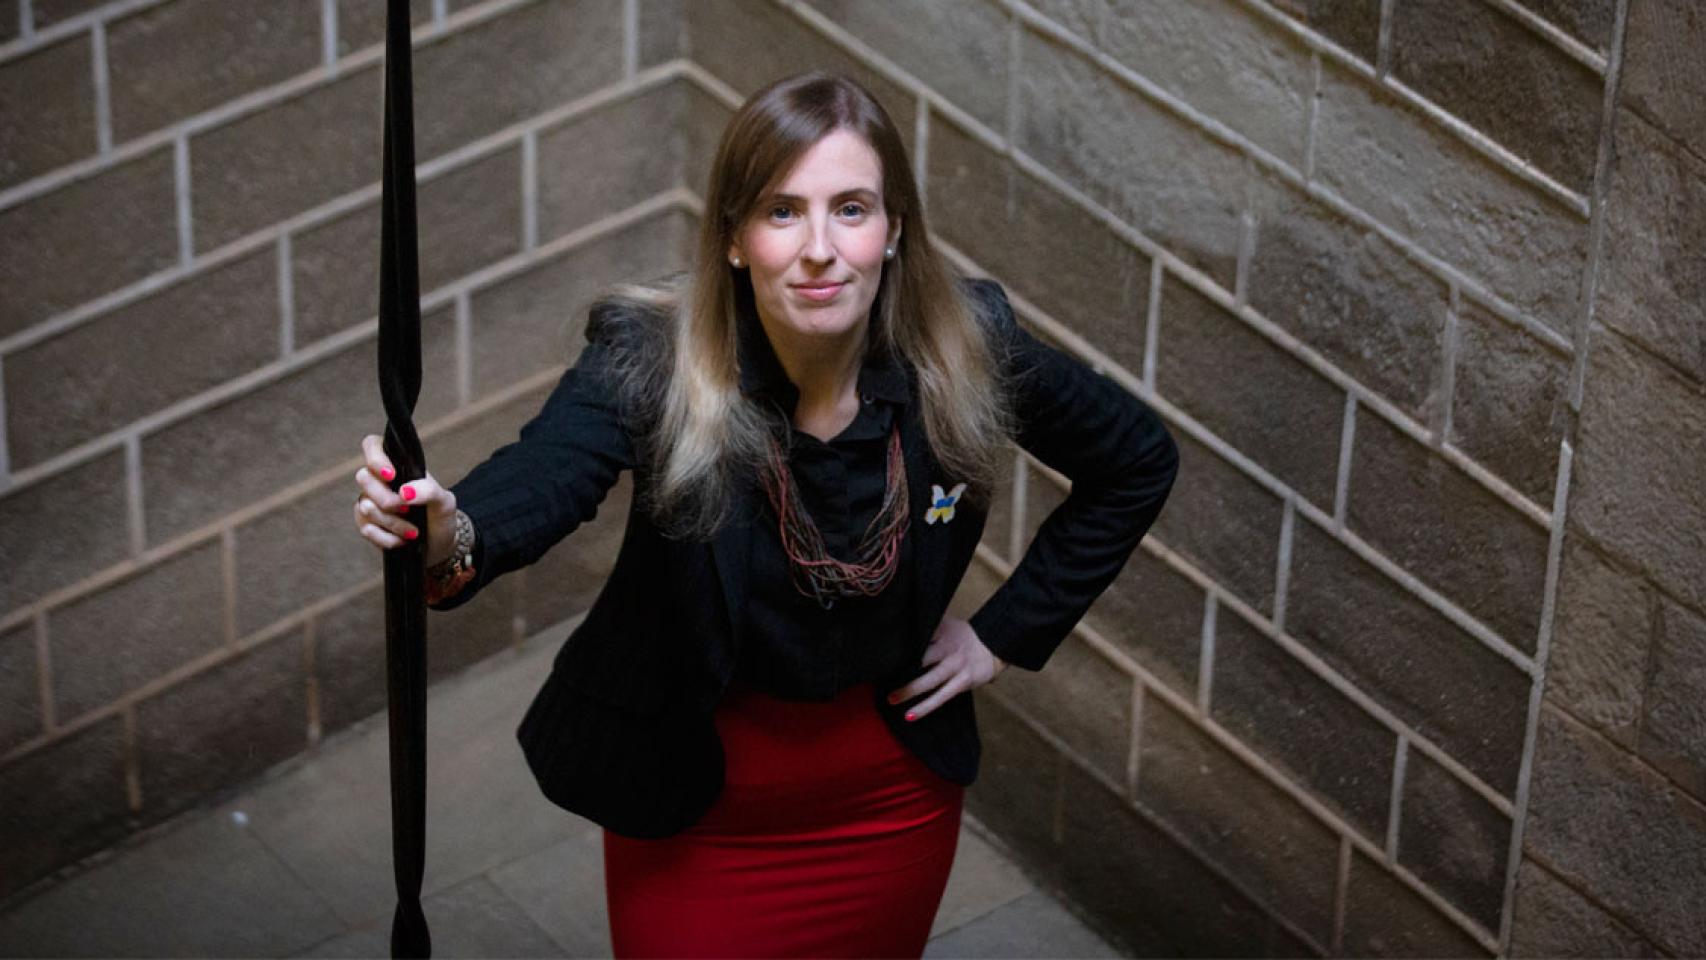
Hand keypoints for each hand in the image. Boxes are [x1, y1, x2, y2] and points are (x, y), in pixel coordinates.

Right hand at [351, 434, 457, 565]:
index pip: (372, 446)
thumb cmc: (439, 515)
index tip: (391, 475)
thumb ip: (428, 490)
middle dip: (387, 499)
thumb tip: (404, 492)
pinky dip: (387, 538)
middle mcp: (378, 482)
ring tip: (413, 531)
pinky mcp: (366, 525)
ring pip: (365, 507)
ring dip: (393, 523)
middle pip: (363, 477)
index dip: (376, 458)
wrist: (439, 544)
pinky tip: (403, 540)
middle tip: (407, 510)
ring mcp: (369, 502)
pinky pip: (366, 529)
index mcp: (397, 466)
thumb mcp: (444, 501)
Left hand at [886, 616, 1007, 721]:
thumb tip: (897, 632)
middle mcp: (948, 646)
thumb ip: (926, 629)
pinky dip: (925, 707)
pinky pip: (941, 697)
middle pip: (920, 657)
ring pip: (929, 680)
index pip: (916, 635)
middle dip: (900, 667)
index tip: (881, 652)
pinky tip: (910, 716)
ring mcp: (956, 665)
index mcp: (941, 629)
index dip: (898, 643)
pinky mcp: (963, 681)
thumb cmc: (963, 636)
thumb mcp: (946, 624)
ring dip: (909, 690)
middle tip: (880, 675)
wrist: (995, 644)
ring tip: (891, 699)